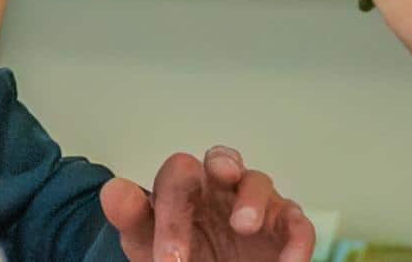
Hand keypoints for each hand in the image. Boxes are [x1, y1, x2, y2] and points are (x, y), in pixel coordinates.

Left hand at [101, 147, 314, 261]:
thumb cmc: (179, 254)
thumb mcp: (149, 243)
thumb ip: (133, 217)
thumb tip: (113, 192)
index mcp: (185, 186)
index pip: (177, 176)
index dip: (172, 212)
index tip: (170, 258)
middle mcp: (221, 187)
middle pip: (222, 159)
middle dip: (223, 162)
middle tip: (221, 175)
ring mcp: (254, 205)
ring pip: (259, 182)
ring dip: (253, 198)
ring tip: (243, 225)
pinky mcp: (283, 229)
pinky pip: (296, 221)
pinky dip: (297, 237)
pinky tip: (288, 259)